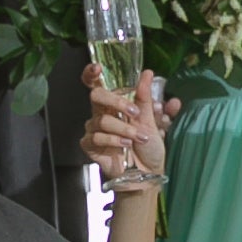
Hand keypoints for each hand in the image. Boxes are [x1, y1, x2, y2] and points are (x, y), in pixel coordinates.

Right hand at [84, 68, 169, 191]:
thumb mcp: (151, 120)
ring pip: (102, 120)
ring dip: (125, 129)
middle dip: (117, 102)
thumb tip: (147, 73)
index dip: (91, 74)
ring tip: (139, 139)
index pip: (96, 84)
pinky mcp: (90, 145)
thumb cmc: (148, 146)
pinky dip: (114, 141)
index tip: (97, 68)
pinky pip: (97, 137)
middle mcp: (102, 113)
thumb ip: (146, 97)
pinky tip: (126, 146)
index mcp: (114, 104)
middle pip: (96, 96)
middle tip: (135, 113)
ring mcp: (94, 129)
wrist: (147, 173)